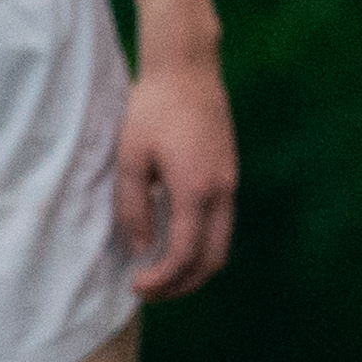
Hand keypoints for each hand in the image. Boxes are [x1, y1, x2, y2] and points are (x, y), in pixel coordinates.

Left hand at [112, 49, 238, 301]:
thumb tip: (142, 249)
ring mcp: (230, 184)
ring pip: (222, 245)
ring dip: (194, 268)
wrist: (187, 70)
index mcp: (196, 191)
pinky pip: (221, 225)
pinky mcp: (229, 175)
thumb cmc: (153, 109)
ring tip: (161, 273)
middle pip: (212, 261)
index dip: (162, 280)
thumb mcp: (131, 159)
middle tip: (149, 290)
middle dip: (182, 284)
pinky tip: (175, 242)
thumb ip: (134, 208)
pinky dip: (202, 246)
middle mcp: (222, 193)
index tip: (137, 286)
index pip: (185, 256)